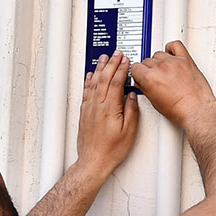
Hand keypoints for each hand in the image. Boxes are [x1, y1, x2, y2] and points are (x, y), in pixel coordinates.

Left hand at [77, 51, 139, 175]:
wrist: (94, 161)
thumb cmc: (112, 150)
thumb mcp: (129, 131)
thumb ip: (131, 111)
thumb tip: (131, 96)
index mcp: (109, 109)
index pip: (116, 83)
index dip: (121, 69)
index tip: (125, 61)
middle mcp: (97, 106)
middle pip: (104, 79)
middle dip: (111, 64)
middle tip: (116, 54)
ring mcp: (89, 109)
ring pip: (94, 83)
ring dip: (99, 68)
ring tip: (103, 58)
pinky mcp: (84, 113)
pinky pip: (86, 91)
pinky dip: (89, 80)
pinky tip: (91, 75)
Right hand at [131, 40, 215, 128]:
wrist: (197, 109)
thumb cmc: (179, 109)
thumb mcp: (155, 102)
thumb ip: (145, 88)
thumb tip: (142, 83)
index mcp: (150, 77)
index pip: (135, 67)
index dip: (138, 73)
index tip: (141, 76)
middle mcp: (161, 67)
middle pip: (146, 60)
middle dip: (149, 69)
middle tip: (155, 77)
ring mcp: (174, 62)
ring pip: (159, 53)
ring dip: (160, 61)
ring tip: (165, 70)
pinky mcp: (186, 60)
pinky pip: (176, 45)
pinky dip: (172, 48)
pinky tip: (171, 55)